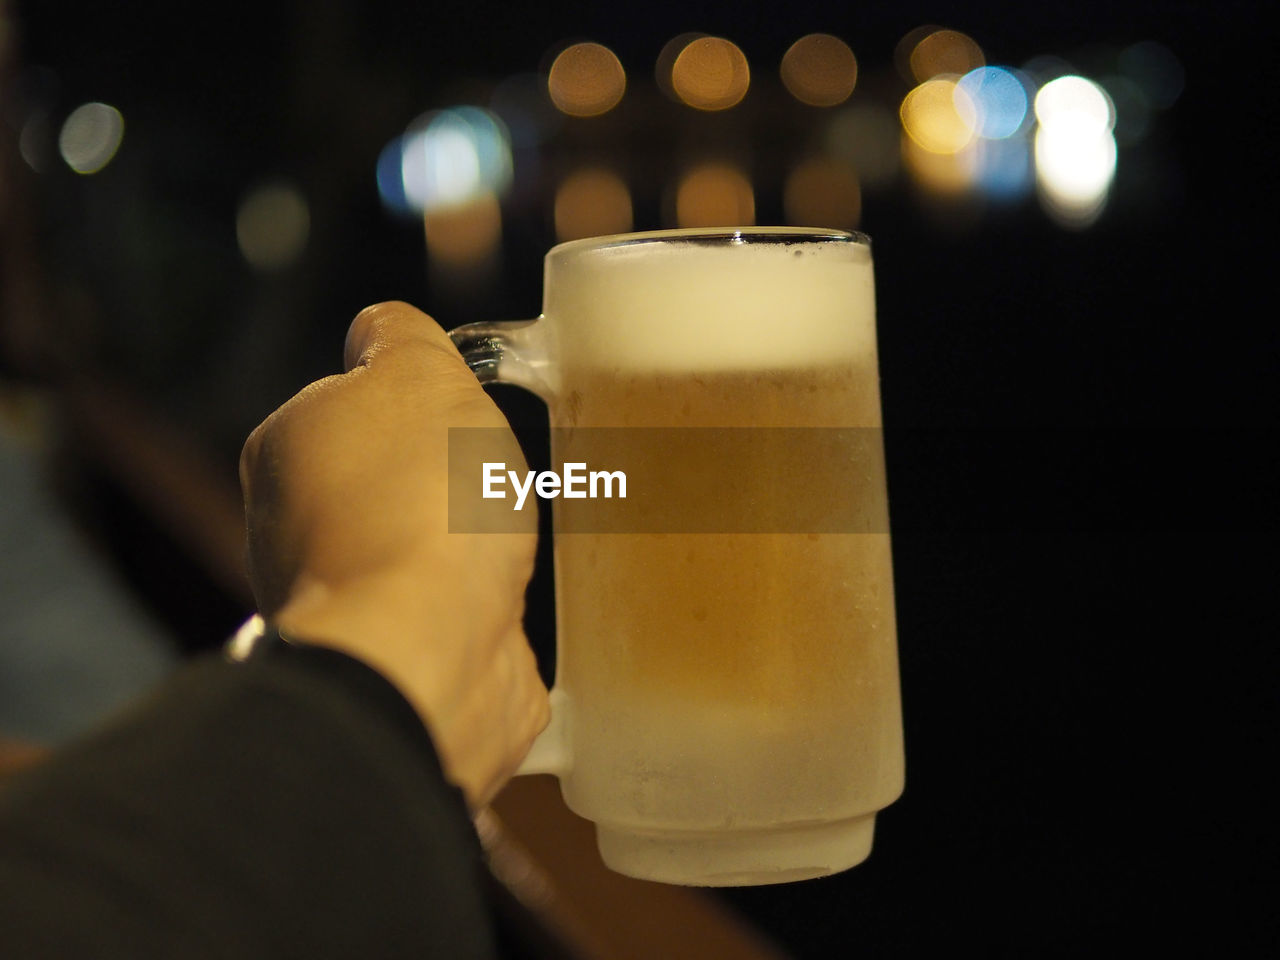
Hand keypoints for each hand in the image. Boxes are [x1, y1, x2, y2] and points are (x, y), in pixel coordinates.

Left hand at [239, 301, 547, 807]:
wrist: (428, 653)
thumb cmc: (422, 507)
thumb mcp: (417, 372)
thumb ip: (400, 336)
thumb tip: (382, 329)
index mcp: (287, 447)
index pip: (354, 398)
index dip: (421, 399)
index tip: (463, 417)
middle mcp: (295, 527)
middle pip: (392, 473)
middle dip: (450, 476)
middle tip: (493, 480)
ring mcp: (344, 600)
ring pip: (421, 545)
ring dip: (468, 545)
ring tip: (502, 547)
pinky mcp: (393, 657)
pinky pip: (449, 612)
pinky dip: (482, 605)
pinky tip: (504, 600)